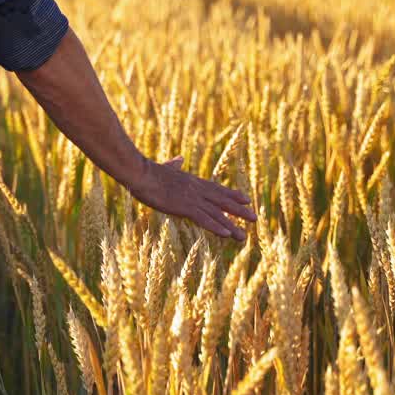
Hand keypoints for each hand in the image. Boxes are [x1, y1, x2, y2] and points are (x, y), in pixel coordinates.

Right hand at [127, 156, 256, 240]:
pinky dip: (216, 226)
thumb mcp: (164, 168)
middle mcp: (197, 190)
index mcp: (192, 181)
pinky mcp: (184, 206)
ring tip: (244, 236)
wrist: (139, 173)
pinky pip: (204, 219)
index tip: (246, 199)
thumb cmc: (147, 172)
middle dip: (239, 211)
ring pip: (217, 213)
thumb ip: (174, 166)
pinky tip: (226, 234)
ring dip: (231, 225)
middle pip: (223, 201)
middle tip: (255, 219)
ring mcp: (192, 198)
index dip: (233, 195)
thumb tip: (179, 159)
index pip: (217, 188)